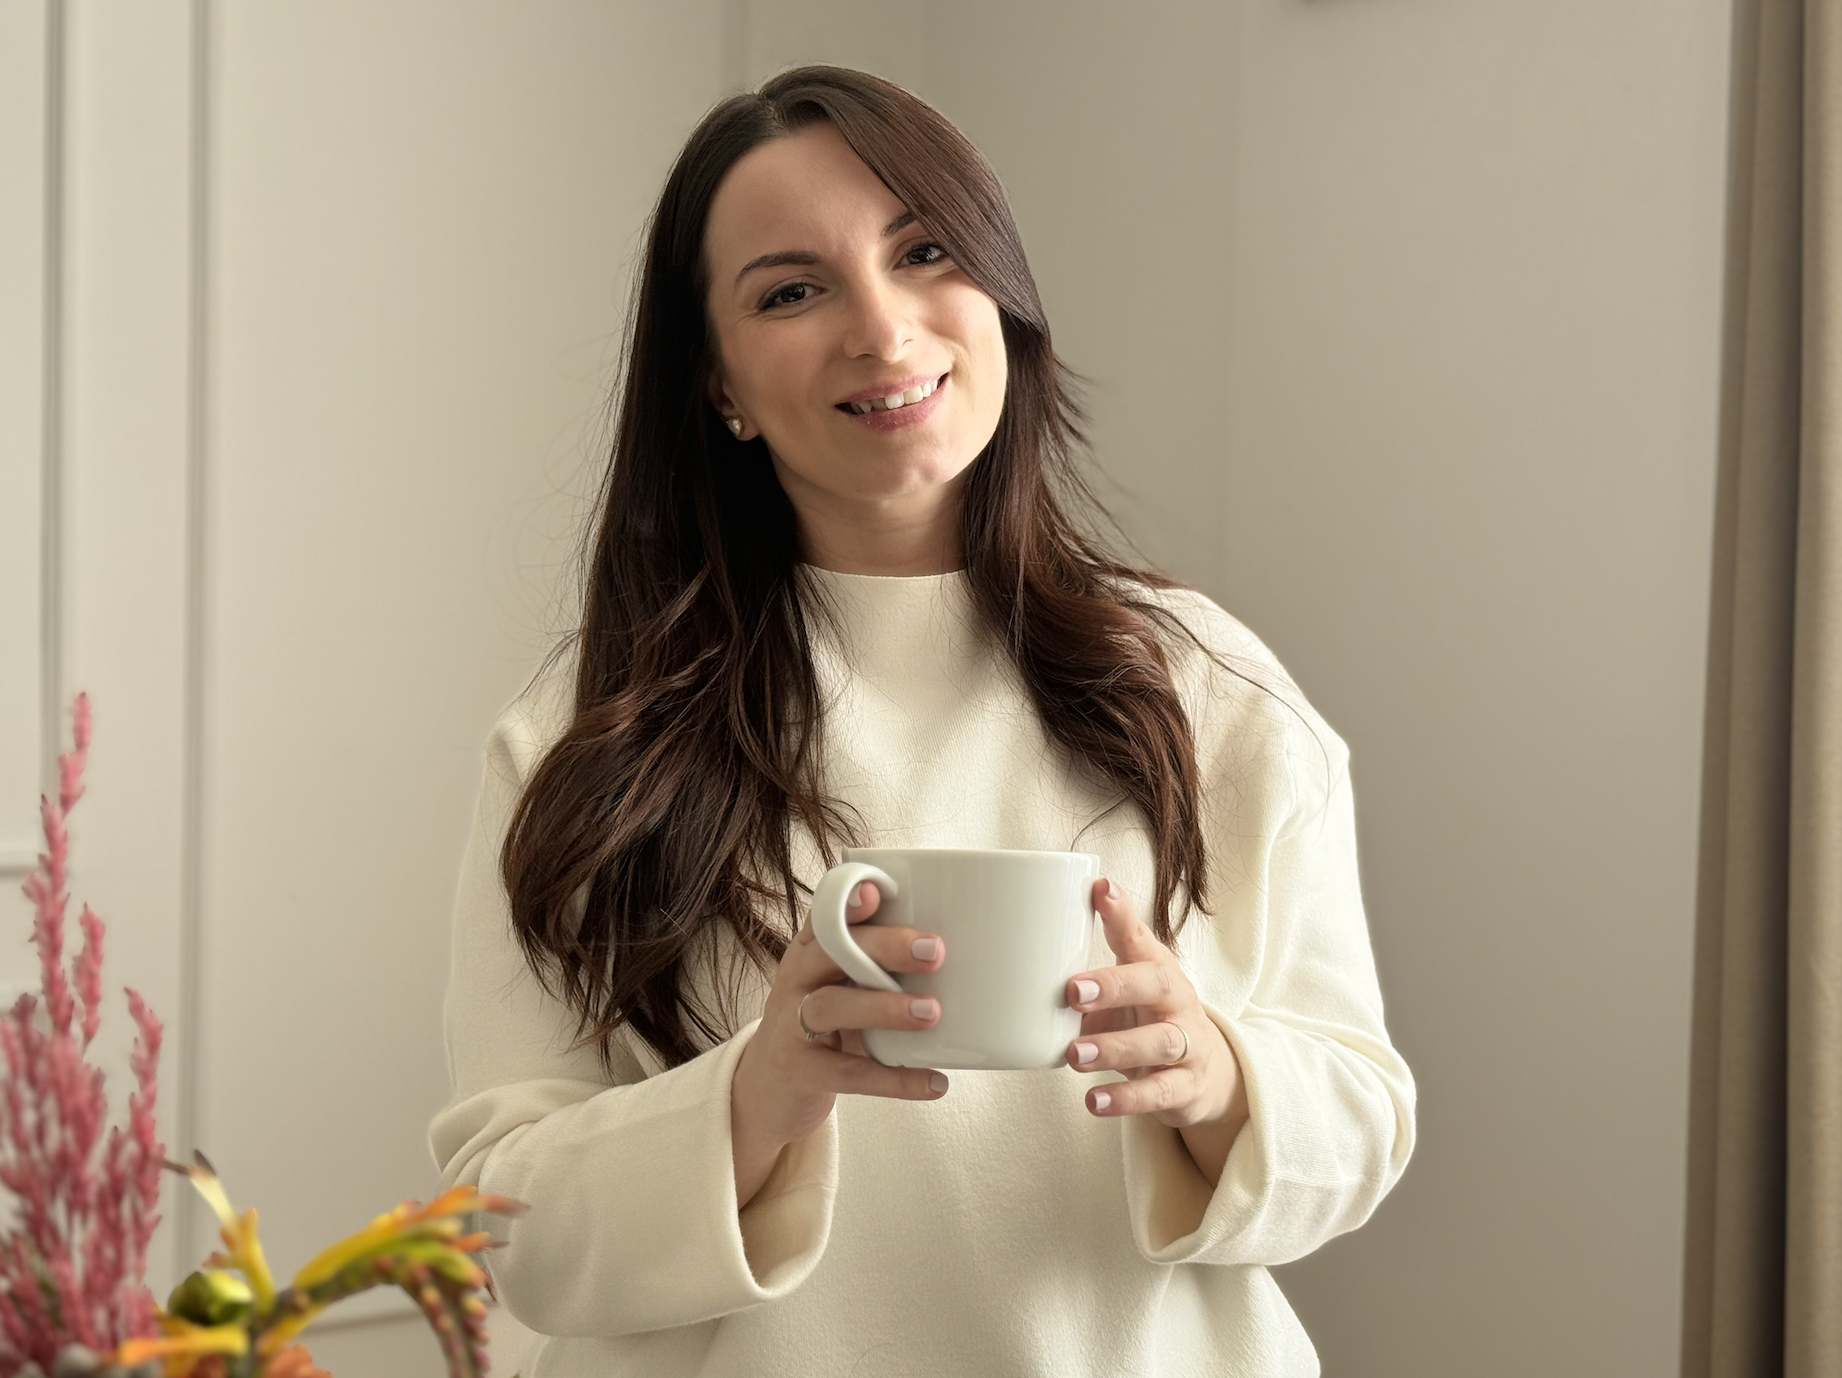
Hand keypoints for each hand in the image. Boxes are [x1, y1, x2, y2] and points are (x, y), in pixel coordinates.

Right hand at [730, 880, 948, 1206]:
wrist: (770, 1087)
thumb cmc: (827, 1023)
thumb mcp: (844, 983)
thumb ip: (884, 961)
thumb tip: (976, 947)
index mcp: (812, 949)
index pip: (824, 912)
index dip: (847, 899)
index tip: (878, 891)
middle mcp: (797, 978)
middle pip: (830, 950)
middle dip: (884, 946)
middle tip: (936, 950)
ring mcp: (792, 1024)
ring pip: (832, 1006)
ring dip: (885, 1006)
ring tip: (932, 1013)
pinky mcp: (800, 1070)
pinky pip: (847, 1073)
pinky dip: (894, 1080)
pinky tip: (934, 1082)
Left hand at [1065, 878, 1249, 1183]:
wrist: (1206, 1073)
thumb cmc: (1148, 1020)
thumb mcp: (1122, 993)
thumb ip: (1084, 977)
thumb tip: (1024, 960)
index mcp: (1157, 970)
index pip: (1140, 937)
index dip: (1121, 914)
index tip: (1100, 891)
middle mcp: (1177, 1002)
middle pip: (1155, 985)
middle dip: (1115, 986)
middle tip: (1073, 990)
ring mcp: (1187, 1045)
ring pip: (1159, 1041)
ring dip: (1115, 1047)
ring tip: (1075, 1055)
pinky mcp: (1186, 1087)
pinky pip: (1159, 1093)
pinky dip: (1126, 1098)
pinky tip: (1095, 1101)